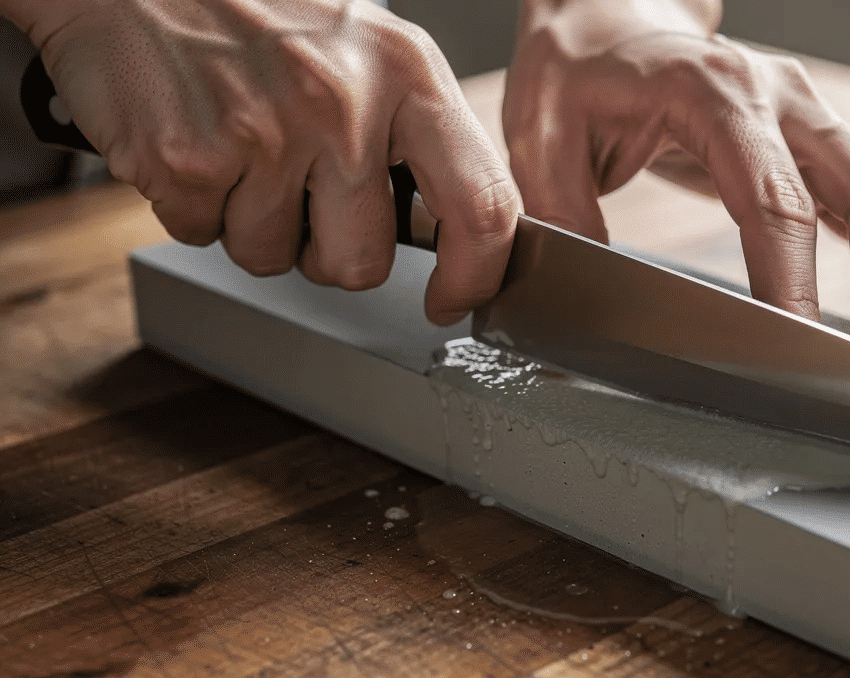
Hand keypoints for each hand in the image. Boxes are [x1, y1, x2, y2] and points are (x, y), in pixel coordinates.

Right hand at [7, 0, 518, 323]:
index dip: (472, 275)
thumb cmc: (259, 14)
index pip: (481, 206)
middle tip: (300, 193)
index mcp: (409, 73)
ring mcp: (266, 132)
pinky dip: (194, 206)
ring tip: (240, 147)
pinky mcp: (191, 159)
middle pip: (362, 263)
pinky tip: (197, 143)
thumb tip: (460, 232)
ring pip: (274, 258)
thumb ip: (420, 135)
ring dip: (253, 225)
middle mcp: (345, 103)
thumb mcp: (369, 50)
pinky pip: (204, 237)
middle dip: (328, 253)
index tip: (451, 299)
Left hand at [504, 1, 849, 363]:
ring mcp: (813, 115)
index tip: (798, 349)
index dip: (792, 280)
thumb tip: (587, 298)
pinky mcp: (824, 140)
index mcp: (713, 93)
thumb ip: (566, 215)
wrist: (611, 24)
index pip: (773, 199)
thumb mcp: (543, 137)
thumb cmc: (579, 75)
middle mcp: (781, 98)